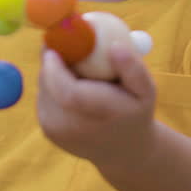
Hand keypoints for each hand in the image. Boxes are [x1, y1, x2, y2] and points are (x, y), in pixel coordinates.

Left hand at [37, 45, 156, 169]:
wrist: (122, 150)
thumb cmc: (134, 111)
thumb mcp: (146, 91)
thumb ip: (134, 68)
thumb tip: (114, 46)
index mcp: (101, 116)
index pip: (70, 93)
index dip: (57, 66)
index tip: (59, 42)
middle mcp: (73, 128)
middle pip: (50, 85)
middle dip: (54, 59)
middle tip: (66, 41)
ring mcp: (57, 131)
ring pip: (44, 86)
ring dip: (54, 70)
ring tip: (79, 71)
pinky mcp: (47, 129)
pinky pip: (44, 94)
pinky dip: (53, 83)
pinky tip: (73, 87)